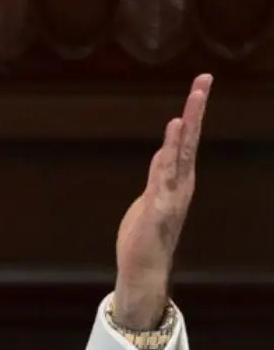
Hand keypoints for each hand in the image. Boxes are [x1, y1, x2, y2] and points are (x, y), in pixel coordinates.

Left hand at [113, 73, 210, 328]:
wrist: (144, 268)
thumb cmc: (146, 234)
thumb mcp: (152, 196)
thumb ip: (159, 174)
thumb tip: (164, 154)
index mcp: (178, 178)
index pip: (187, 139)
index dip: (193, 112)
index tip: (201, 84)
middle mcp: (181, 182)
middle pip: (189, 140)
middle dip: (196, 110)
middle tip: (204, 81)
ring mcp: (172, 194)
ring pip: (178, 156)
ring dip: (182, 133)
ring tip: (187, 107)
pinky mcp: (159, 208)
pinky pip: (163, 179)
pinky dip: (167, 159)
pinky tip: (169, 141)